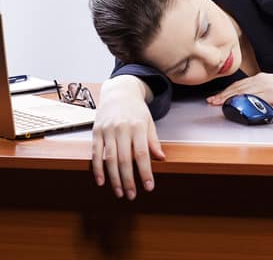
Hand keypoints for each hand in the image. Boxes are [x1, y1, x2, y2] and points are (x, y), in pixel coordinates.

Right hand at [92, 76, 164, 199]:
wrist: (119, 92)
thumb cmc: (136, 109)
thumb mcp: (149, 121)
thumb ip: (153, 140)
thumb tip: (161, 158)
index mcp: (138, 127)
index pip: (142, 154)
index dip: (145, 172)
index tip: (149, 187)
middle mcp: (122, 129)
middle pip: (125, 159)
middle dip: (128, 180)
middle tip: (132, 195)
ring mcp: (107, 130)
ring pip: (110, 159)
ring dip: (114, 178)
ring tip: (119, 192)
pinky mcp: (96, 132)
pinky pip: (96, 153)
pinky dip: (98, 169)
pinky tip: (102, 181)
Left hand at [206, 72, 272, 104]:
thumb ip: (262, 89)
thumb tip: (253, 97)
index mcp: (261, 77)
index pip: (239, 84)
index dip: (226, 90)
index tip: (217, 96)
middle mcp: (260, 80)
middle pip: (236, 88)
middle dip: (222, 95)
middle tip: (211, 100)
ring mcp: (264, 87)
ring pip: (241, 92)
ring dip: (227, 98)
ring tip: (216, 103)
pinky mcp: (269, 94)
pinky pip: (251, 98)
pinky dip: (240, 100)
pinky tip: (233, 104)